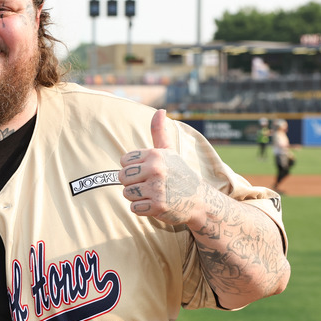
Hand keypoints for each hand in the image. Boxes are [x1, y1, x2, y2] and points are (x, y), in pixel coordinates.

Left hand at [118, 109, 203, 224]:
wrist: (199, 200)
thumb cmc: (180, 174)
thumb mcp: (169, 151)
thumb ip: (159, 132)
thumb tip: (160, 110)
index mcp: (155, 154)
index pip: (124, 160)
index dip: (133, 168)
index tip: (147, 171)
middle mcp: (156, 169)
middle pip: (122, 177)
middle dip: (132, 183)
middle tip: (149, 184)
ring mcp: (157, 188)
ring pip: (126, 193)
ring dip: (137, 197)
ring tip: (153, 194)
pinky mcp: (157, 206)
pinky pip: (133, 208)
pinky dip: (142, 209)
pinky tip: (155, 204)